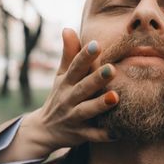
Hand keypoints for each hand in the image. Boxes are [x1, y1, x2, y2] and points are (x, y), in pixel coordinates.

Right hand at [23, 28, 118, 155]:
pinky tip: (119, 131)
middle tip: (112, 69)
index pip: (75, 67)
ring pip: (87, 111)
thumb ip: (69, 54)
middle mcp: (69, 99)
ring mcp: (73, 118)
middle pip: (83, 88)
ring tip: (115, 97)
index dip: (84, 56)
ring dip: (100, 105)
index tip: (96, 44)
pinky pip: (93, 135)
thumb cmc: (60, 95)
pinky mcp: (80, 135)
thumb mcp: (61, 75)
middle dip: (96, 79)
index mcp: (66, 82)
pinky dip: (104, 135)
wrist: (44, 130)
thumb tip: (68, 28)